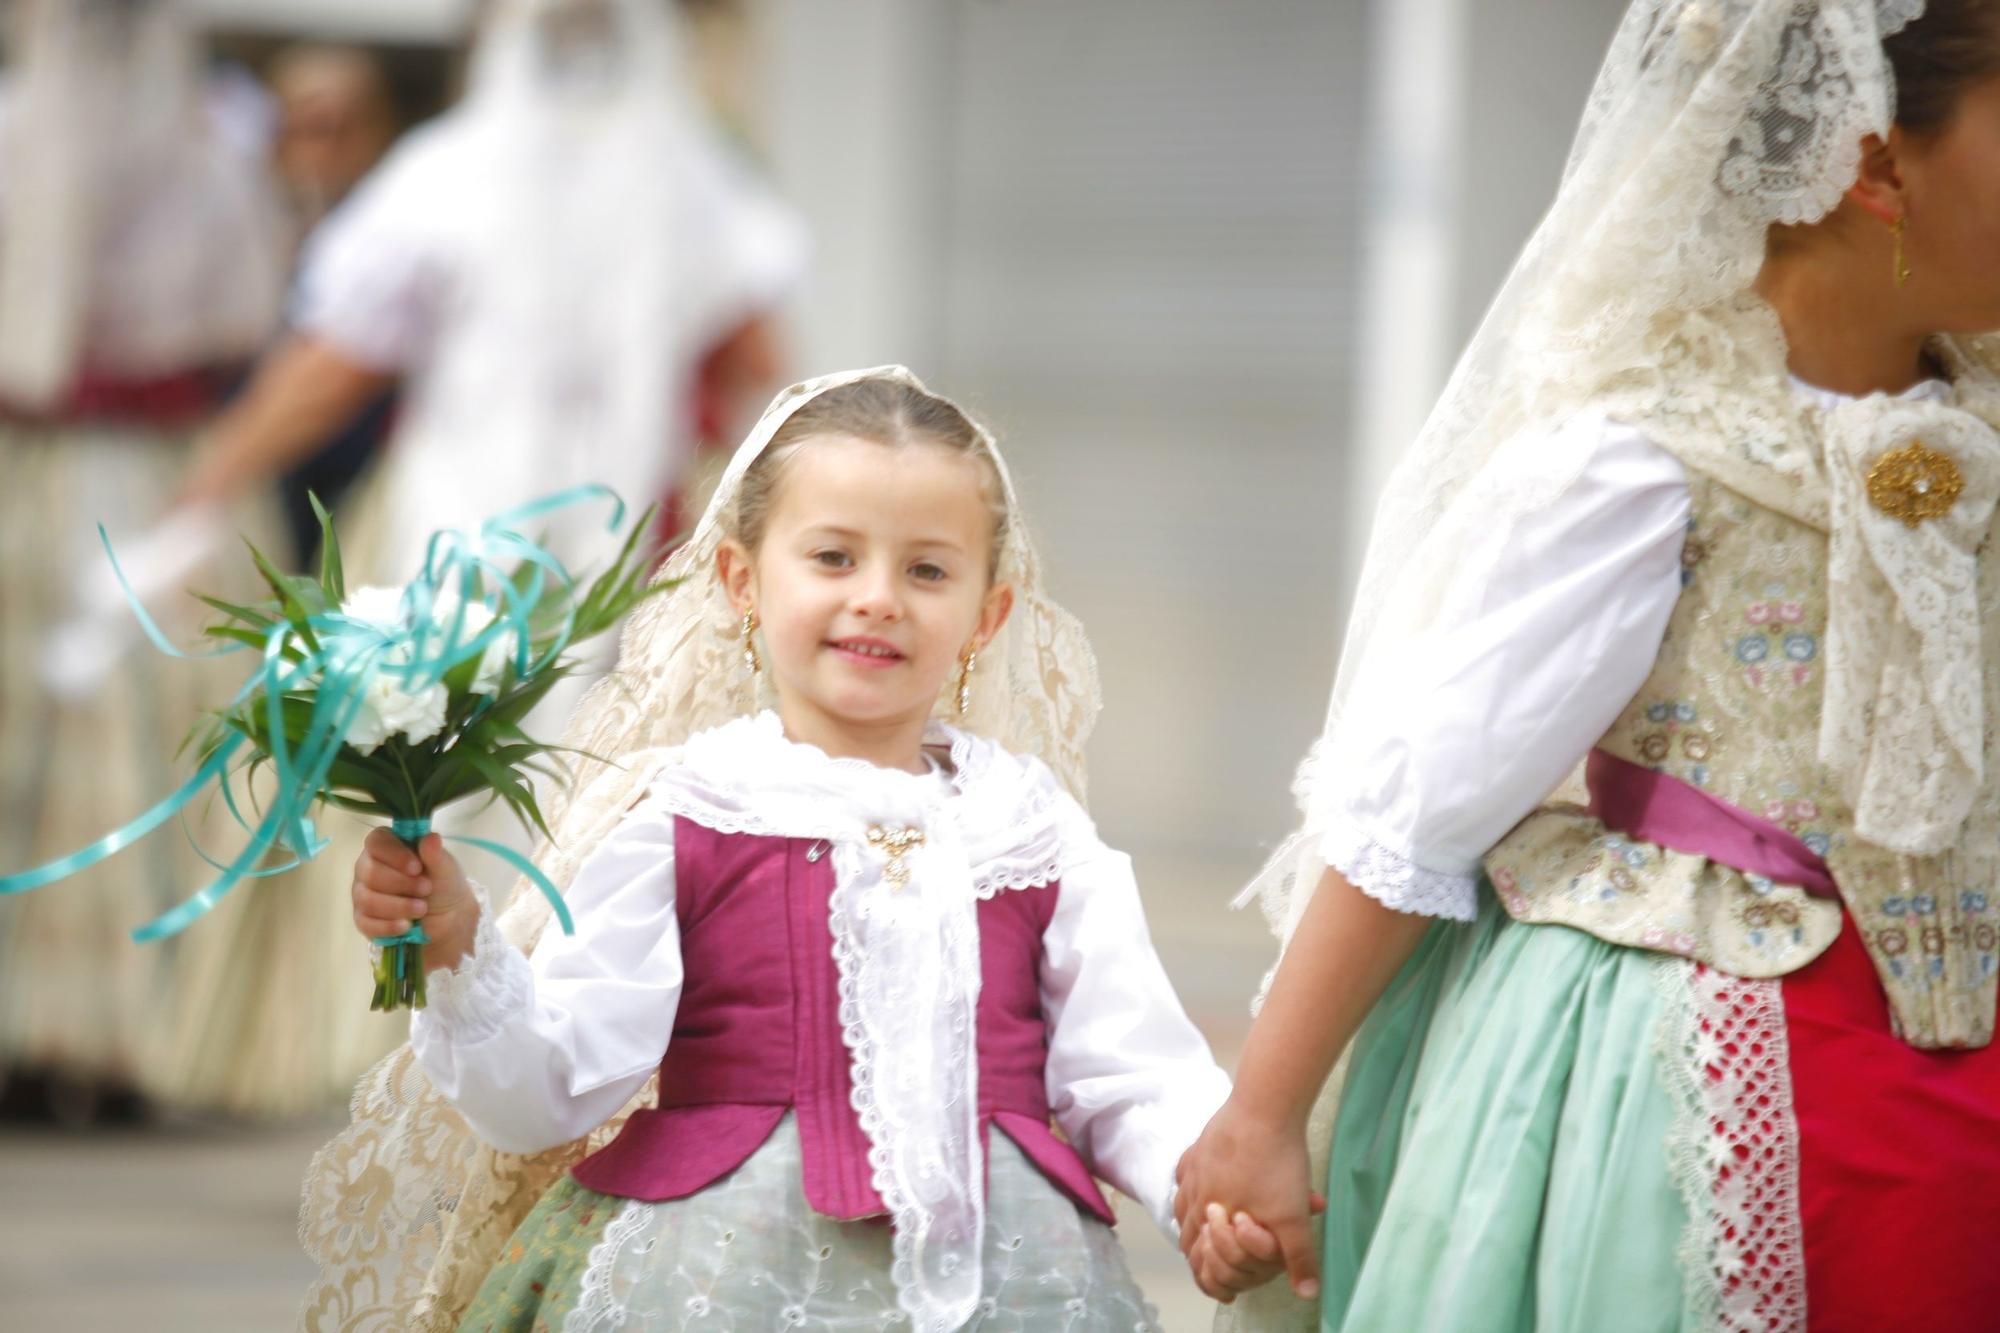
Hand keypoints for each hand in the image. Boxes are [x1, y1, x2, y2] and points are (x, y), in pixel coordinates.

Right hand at [351, 829, 479, 968]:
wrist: (448, 920)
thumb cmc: (443, 886)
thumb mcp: (445, 869)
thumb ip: (435, 854)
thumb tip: (432, 837)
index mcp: (387, 847)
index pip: (376, 842)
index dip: (394, 854)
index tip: (417, 867)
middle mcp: (368, 868)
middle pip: (370, 872)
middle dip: (401, 884)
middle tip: (426, 889)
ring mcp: (363, 894)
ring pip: (367, 900)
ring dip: (398, 906)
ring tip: (422, 908)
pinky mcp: (364, 920)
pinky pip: (366, 923)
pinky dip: (388, 926)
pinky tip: (406, 926)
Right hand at [1174, 1096, 1325, 1300]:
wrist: (1265, 1106)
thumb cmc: (1277, 1163)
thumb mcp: (1293, 1218)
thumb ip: (1298, 1258)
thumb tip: (1308, 1294)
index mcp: (1212, 1216)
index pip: (1198, 1255)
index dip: (1207, 1272)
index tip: (1220, 1280)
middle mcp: (1195, 1193)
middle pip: (1186, 1231)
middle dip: (1199, 1248)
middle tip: (1213, 1256)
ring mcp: (1194, 1166)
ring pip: (1182, 1202)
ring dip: (1192, 1219)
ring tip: (1206, 1225)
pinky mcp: (1199, 1144)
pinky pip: (1184, 1172)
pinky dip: (1189, 1184)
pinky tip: (1198, 1181)